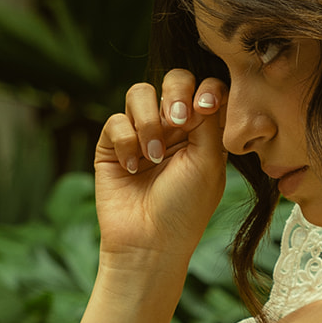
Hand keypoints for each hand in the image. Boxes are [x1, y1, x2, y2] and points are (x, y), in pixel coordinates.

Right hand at [94, 68, 228, 266]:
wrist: (149, 242)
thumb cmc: (185, 208)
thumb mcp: (208, 162)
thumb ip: (209, 121)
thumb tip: (198, 92)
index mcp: (202, 133)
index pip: (205, 90)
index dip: (205, 90)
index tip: (205, 107)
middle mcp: (172, 130)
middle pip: (173, 80)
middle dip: (175, 93)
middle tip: (178, 121)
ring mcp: (141, 135)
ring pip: (139, 93)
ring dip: (149, 120)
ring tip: (153, 154)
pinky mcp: (112, 146)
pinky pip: (115, 121)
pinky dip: (126, 141)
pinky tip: (133, 168)